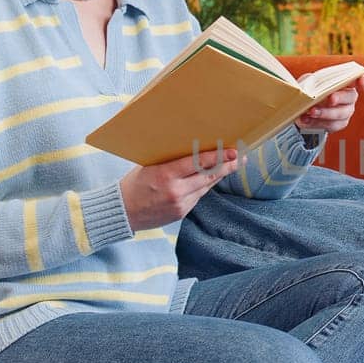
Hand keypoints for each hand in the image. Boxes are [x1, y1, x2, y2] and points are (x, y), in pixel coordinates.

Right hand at [119, 148, 242, 230]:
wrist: (122, 211)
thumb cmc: (134, 183)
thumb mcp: (150, 166)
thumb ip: (171, 160)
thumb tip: (194, 148)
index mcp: (166, 175)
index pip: (198, 163)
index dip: (217, 157)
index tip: (232, 151)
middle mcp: (175, 191)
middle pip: (208, 176)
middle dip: (227, 166)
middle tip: (240, 158)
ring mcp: (180, 204)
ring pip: (205, 187)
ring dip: (219, 176)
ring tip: (231, 165)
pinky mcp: (181, 213)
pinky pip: (197, 197)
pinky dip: (204, 186)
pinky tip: (211, 178)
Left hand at [295, 74, 363, 134]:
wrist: (305, 107)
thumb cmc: (311, 90)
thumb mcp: (310, 82)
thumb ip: (311, 82)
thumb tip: (308, 86)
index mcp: (345, 83)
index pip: (357, 80)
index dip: (361, 81)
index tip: (360, 81)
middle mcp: (349, 98)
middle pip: (350, 97)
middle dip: (340, 98)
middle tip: (331, 99)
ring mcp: (345, 112)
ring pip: (340, 114)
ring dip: (325, 113)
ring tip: (311, 111)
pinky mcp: (337, 124)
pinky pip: (330, 125)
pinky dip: (316, 122)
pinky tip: (306, 119)